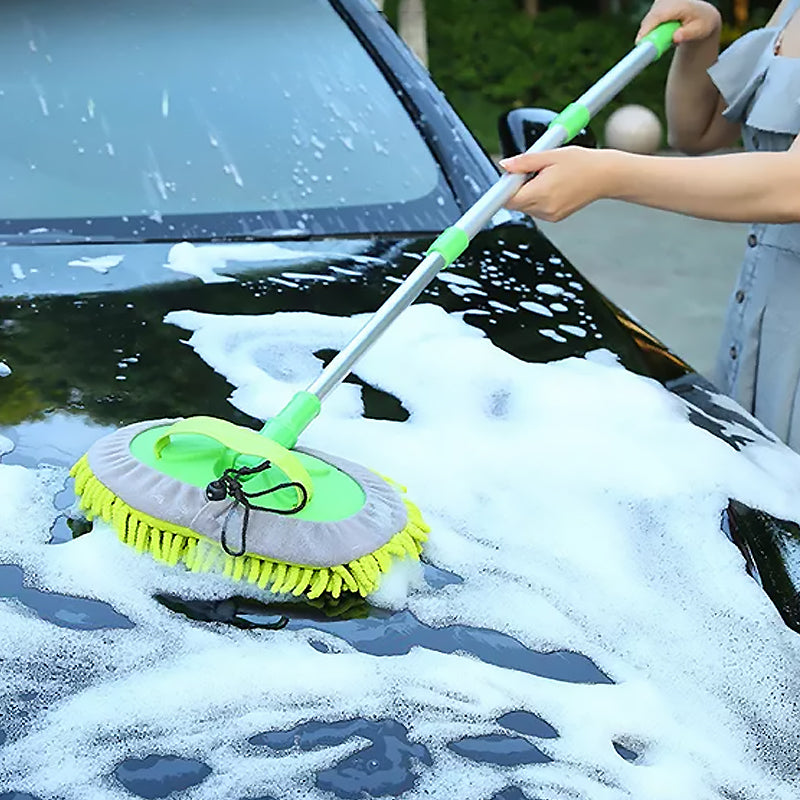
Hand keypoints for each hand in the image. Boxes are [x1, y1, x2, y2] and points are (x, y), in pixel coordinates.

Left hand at [499, 147, 619, 221]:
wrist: (605, 176)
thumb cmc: (582, 163)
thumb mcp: (551, 155)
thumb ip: (524, 162)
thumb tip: (505, 166)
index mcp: (542, 193)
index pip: (508, 199)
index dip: (504, 189)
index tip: (506, 181)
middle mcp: (544, 209)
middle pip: (515, 203)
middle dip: (517, 188)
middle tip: (531, 171)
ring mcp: (550, 216)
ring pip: (525, 206)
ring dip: (528, 193)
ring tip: (546, 177)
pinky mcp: (555, 218)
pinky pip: (536, 209)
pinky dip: (538, 198)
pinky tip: (552, 187)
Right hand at [637, 0, 720, 45]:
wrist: (702, 14)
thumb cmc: (701, 24)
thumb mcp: (699, 31)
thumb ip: (688, 34)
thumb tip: (676, 38)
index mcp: (681, 4)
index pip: (660, 15)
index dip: (648, 28)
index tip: (639, 41)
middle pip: (651, 17)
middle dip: (646, 32)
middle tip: (644, 47)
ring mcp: (663, 0)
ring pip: (649, 18)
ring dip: (649, 31)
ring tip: (661, 39)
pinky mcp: (658, 2)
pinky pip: (649, 18)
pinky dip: (651, 27)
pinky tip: (661, 31)